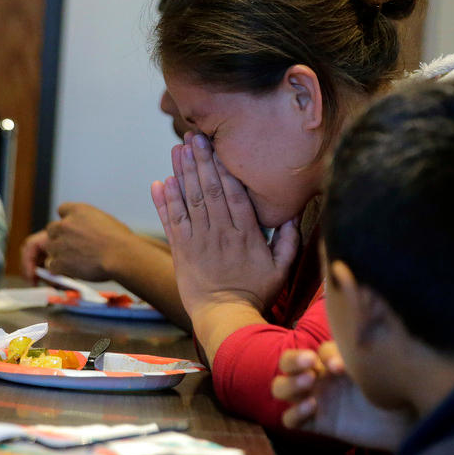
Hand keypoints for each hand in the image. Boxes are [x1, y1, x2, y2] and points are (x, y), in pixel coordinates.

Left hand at [25, 203, 138, 281]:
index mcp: (78, 211)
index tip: (73, 229)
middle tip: (74, 247)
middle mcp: (65, 224)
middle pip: (52, 229)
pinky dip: (61, 269)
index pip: (62, 210)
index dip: (68, 220)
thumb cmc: (121, 241)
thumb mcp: (106, 221)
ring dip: (60, 254)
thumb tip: (88, 231)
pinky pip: (52, 266)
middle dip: (60, 237)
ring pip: (51, 248)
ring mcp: (60, 243)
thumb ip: (90, 223)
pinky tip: (73, 271)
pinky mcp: (59, 261)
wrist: (121, 256)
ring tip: (77, 261)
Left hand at [150, 132, 298, 316]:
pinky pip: (172, 223)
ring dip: (181, 174)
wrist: (226, 317)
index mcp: (246, 233)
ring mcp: (199, 241)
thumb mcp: (281, 268)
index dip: (224, 167)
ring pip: (189, 201)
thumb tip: (293, 212)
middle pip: (210, 190)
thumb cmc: (256, 293)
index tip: (218, 146)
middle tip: (193, 137)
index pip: (234, 193)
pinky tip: (160, 183)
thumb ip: (289, 240)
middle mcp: (221, 232)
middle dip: (200, 161)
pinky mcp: (182, 251)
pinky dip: (165, 202)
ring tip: (177, 150)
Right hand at [272, 342, 412, 450]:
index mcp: (337, 359)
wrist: (409, 423)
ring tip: (309, 384)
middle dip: (292, 361)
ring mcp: (318, 400)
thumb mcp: (381, 366)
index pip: (319, 350)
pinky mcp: (319, 424)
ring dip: (289, 384)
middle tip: (310, 364)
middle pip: (287, 363)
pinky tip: (312, 408)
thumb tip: (344, 353)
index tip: (342, 366)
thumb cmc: (399, 389)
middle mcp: (322, 377)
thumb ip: (364, 354)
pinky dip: (295, 413)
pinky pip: (291, 420)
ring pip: (281, 389)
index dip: (325, 354)